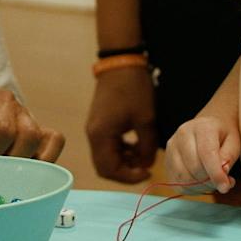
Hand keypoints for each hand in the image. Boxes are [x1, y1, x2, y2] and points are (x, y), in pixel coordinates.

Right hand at [85, 67, 157, 182]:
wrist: (121, 63)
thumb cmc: (134, 89)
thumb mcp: (146, 119)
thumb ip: (147, 146)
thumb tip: (147, 164)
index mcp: (100, 135)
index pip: (109, 169)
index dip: (128, 177)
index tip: (148, 173)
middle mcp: (93, 135)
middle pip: (104, 166)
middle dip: (125, 171)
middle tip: (145, 168)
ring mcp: (94, 129)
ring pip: (106, 157)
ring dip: (124, 161)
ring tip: (143, 154)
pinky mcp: (99, 123)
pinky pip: (108, 145)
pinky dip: (121, 150)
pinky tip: (136, 144)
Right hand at [163, 115, 240, 193]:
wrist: (207, 125)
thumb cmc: (222, 135)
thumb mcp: (234, 142)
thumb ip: (228, 158)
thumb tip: (222, 175)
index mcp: (202, 127)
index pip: (207, 153)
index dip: (216, 174)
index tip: (225, 187)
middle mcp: (183, 134)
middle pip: (194, 167)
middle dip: (210, 181)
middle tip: (222, 182)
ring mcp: (172, 147)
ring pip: (183, 177)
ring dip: (200, 186)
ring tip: (212, 182)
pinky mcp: (166, 159)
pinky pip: (176, 183)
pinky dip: (190, 189)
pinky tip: (201, 183)